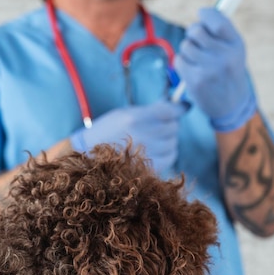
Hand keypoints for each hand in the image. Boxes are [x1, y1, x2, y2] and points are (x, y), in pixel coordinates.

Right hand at [70, 101, 186, 174]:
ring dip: (168, 139)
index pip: (169, 111)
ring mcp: (148, 154)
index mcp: (136, 118)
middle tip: (159, 125)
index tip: (184, 106)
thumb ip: (149, 110)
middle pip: (173, 127)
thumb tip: (175, 105)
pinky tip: (156, 150)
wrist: (89, 156)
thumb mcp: (125, 114)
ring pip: (174, 142)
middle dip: (170, 124)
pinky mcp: (150, 168)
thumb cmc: (107, 131)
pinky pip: (171, 157)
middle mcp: (143, 135)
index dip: (180, 108)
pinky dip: (168, 152)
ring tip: (153, 139)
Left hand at [174, 7, 256, 131]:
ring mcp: (210, 69)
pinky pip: (179, 60)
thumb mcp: (234, 50)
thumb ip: (221, 31)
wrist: (230, 104)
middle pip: (196, 31)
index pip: (217, 21)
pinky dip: (181, 63)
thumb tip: (201, 12)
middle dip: (192, 34)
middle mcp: (225, 56)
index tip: (201, 15)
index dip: (205, 14)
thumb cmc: (228, 71)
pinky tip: (191, 70)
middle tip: (196, 41)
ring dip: (187, 50)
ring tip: (197, 60)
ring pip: (186, 46)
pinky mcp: (196, 81)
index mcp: (236, 45)